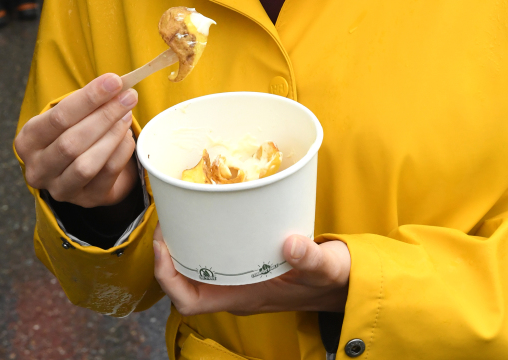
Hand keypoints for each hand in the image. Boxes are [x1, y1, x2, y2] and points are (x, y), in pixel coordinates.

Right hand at [14, 73, 138, 207]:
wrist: (79, 165)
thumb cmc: (73, 130)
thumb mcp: (72, 114)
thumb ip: (89, 100)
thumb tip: (117, 84)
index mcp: (28, 141)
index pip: (58, 117)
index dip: (89, 98)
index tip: (114, 81)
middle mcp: (38, 169)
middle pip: (72, 142)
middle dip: (105, 116)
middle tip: (129, 97)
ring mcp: (60, 189)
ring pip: (86, 164)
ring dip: (112, 136)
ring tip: (126, 116)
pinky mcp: (85, 200)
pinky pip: (107, 175)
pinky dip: (121, 151)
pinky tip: (127, 136)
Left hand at [153, 224, 350, 315]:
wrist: (344, 281)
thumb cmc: (332, 280)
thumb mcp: (324, 268)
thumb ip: (310, 258)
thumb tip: (291, 245)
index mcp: (243, 297)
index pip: (189, 300)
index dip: (167, 276)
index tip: (163, 243)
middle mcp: (235, 288)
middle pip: (185, 278)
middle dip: (169, 250)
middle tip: (167, 215)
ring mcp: (240, 275)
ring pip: (198, 263)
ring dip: (186, 240)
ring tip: (182, 208)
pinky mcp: (249, 259)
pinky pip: (217, 250)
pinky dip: (207, 232)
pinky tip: (212, 209)